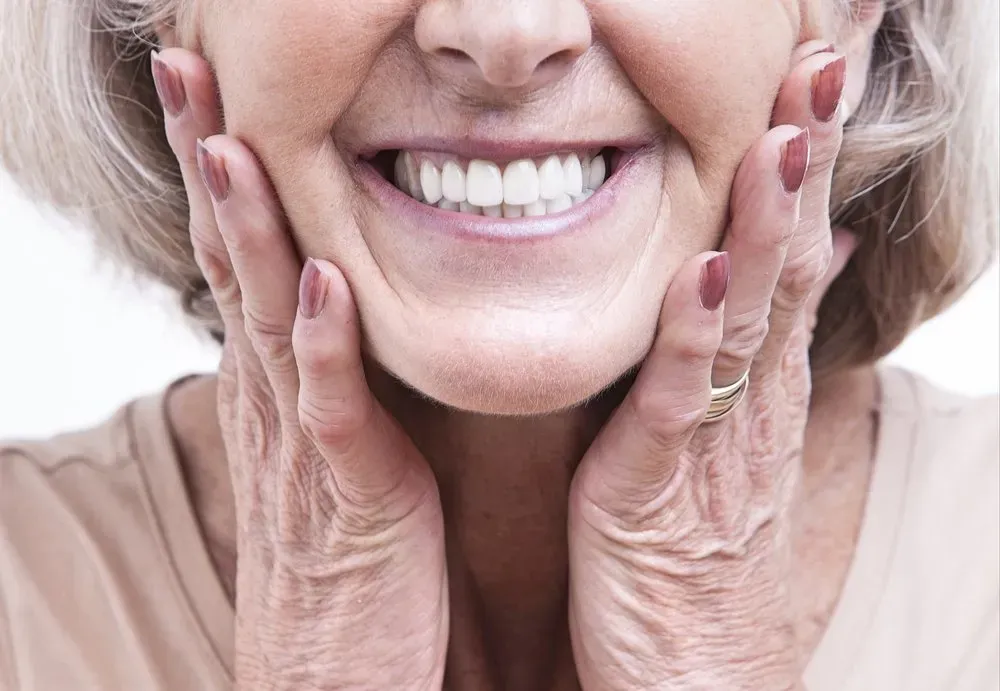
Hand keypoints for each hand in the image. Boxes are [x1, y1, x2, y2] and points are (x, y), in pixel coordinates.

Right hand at [152, 48, 447, 689]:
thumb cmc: (347, 559)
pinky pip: (331, 413)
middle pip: (231, 265)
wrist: (335, 676)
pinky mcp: (349, 500)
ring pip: (265, 321)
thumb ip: (327, 376)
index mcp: (277, 387)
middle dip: (209, 165)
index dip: (221, 173)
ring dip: (248, 232)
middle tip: (188, 71)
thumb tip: (328, 304)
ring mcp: (304, 449)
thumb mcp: (330, 448)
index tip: (212, 92)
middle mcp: (274, 404)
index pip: (238, 259)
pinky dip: (322, 347)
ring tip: (232, 144)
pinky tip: (318, 283)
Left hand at [567, 43, 854, 689]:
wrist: (694, 678)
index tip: (810, 72)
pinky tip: (709, 267)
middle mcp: (748, 398)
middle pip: (784, 259)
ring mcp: (714, 440)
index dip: (800, 159)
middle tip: (821, 60)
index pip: (787, 248)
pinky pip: (683, 399)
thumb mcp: (730, 440)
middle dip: (801, 159)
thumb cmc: (697, 554)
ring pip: (749, 315)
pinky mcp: (663, 488)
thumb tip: (799, 265)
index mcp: (754, 382)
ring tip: (784, 135)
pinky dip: (697, 332)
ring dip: (768, 222)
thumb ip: (750, 352)